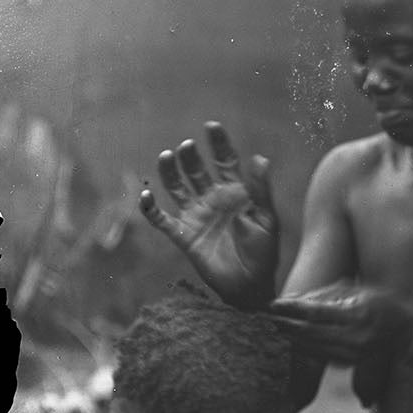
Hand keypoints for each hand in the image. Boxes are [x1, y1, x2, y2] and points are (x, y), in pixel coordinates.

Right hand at [138, 122, 278, 308]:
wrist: (250, 286)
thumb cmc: (263, 252)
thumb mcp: (266, 219)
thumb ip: (260, 190)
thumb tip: (260, 158)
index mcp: (235, 193)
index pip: (225, 161)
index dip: (218, 143)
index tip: (211, 126)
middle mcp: (212, 199)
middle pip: (197, 170)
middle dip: (191, 156)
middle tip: (187, 146)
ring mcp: (196, 216)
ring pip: (177, 188)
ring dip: (170, 172)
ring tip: (167, 157)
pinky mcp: (183, 235)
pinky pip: (161, 219)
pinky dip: (150, 209)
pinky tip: (145, 197)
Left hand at [269, 282, 412, 365]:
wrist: (408, 334)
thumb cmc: (383, 304)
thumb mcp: (359, 290)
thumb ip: (327, 294)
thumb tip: (295, 299)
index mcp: (357, 314)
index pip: (316, 312)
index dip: (292, 308)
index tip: (273, 304)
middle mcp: (354, 336)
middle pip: (310, 332)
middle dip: (286, 324)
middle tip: (267, 317)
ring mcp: (352, 353)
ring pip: (312, 347)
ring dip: (290, 338)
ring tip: (273, 327)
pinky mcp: (350, 363)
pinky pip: (321, 356)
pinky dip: (303, 349)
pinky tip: (291, 341)